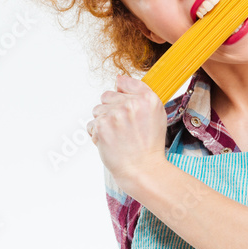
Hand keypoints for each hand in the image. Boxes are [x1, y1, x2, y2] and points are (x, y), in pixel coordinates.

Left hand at [87, 74, 167, 188]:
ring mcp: (115, 114)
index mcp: (148, 98)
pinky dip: (97, 134)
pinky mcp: (101, 126)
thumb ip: (140, 92)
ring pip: (97, 110)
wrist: (142, 169)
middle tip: (124, 128)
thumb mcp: (156, 113)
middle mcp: (132, 103)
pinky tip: (110, 142)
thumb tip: (118, 79)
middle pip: (107, 96)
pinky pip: (91, 124)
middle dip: (111, 110)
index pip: (124, 83)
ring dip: (103, 122)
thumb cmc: (149, 145)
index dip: (123, 98)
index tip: (128, 112)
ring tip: (117, 136)